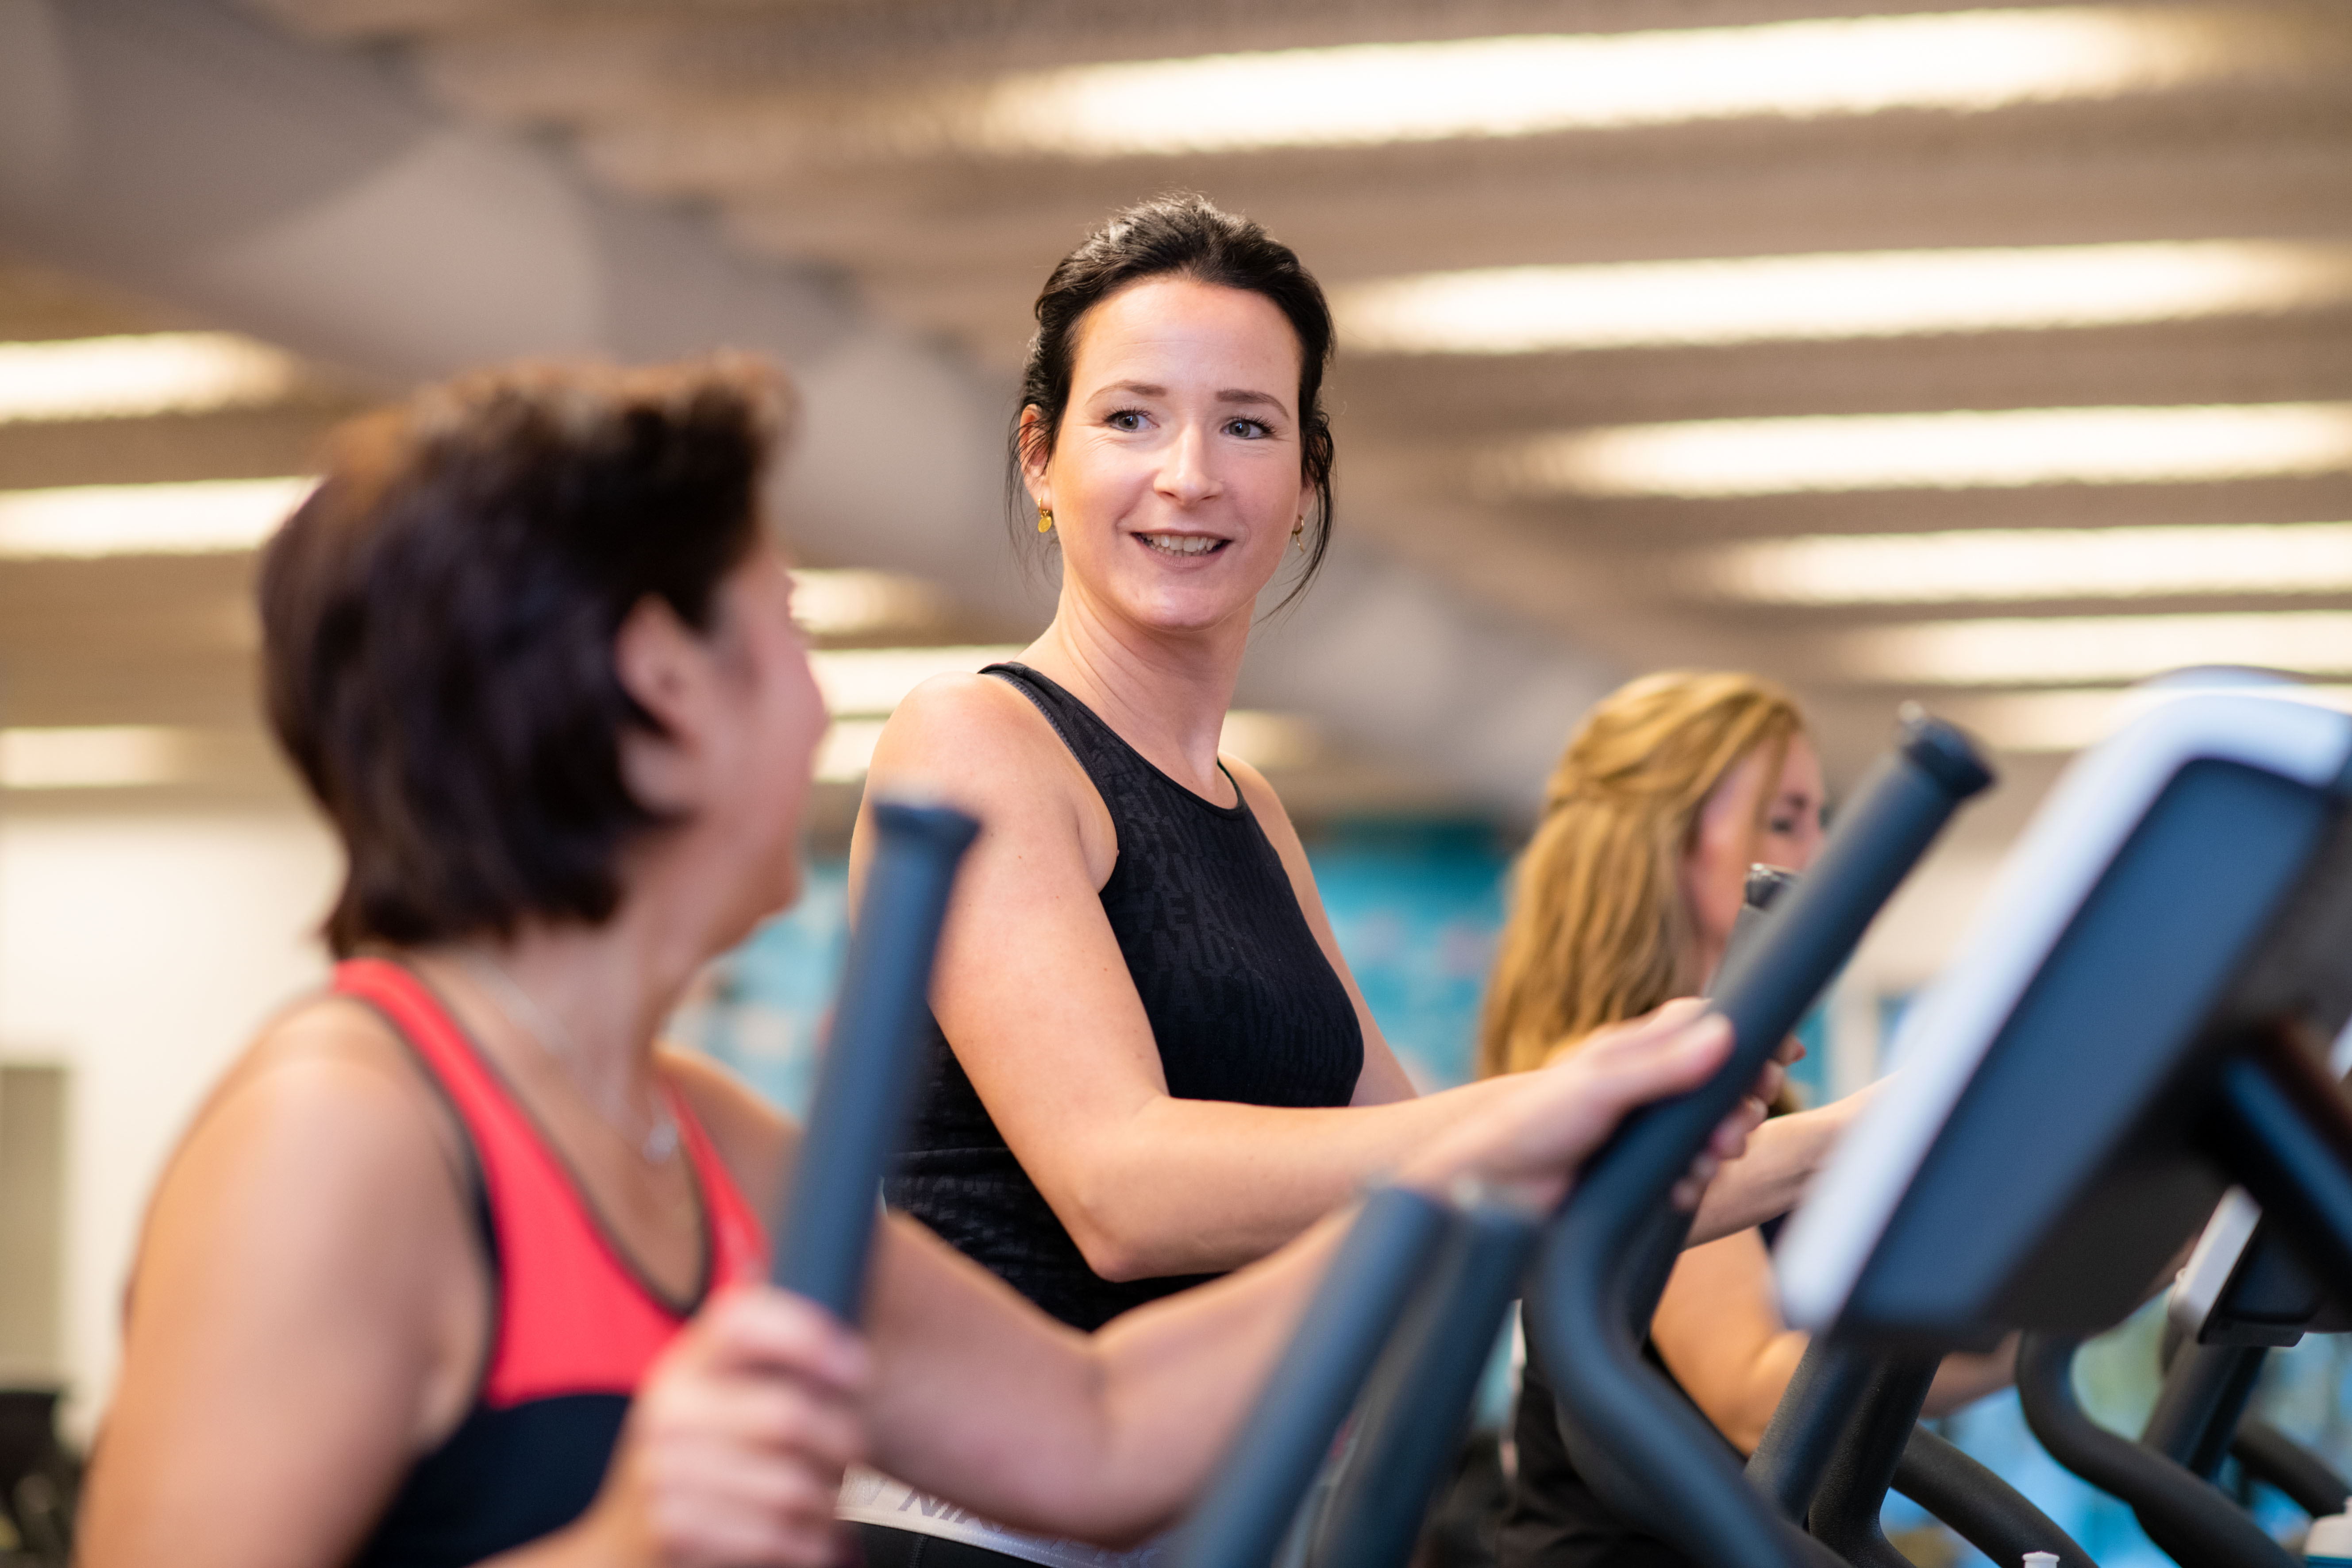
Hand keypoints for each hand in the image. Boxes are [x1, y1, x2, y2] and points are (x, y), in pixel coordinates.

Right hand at [575, 1286, 870, 1566]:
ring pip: (790, 1486)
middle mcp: (669, 1411)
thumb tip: (844, 1347)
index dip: (807, 1336)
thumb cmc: (700, 1461)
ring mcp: (663, 1473)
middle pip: (787, 1415)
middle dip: (844, 1440)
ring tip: (841, 1500)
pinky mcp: (673, 1530)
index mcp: (685, 1365)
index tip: (857, 1370)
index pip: (742, 1321)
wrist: (621, 1548)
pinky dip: (811, 1543)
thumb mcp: (714, 1400)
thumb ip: (765, 1365)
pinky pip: (773, 1537)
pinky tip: (817, 1538)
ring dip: (834, 1502)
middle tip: (861, 1454)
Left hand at [1404, 1000, 1733, 1210]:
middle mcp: (1648, 1079)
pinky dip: (1697, 1178)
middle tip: (1736, 1131)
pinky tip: (1684, 1190)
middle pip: (1725, 1079)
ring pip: (1713, 1126)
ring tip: (1708, 1163)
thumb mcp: (1599, 1088)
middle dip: (1744, 1104)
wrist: (1496, 1185)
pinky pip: (1692, 1167)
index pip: (1711, 1023)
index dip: (1752, 1036)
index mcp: (1639, 1046)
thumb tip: (1723, 1036)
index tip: (1785, 1053)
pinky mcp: (1644, 1163)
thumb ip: (1660, 1066)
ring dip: (1722, 1146)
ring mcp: (1647, 1122)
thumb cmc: (1532, 1122)